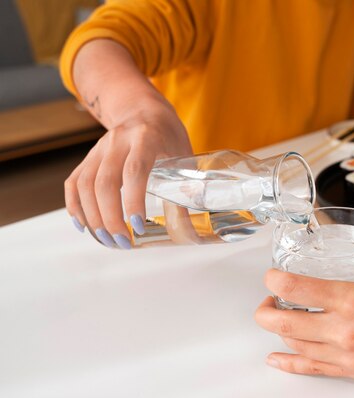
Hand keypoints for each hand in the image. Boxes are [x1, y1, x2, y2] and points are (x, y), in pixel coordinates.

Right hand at [64, 97, 192, 248]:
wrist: (143, 109)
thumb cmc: (168, 135)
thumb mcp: (183, 154)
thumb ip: (186, 186)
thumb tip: (190, 227)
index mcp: (146, 138)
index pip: (135, 171)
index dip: (133, 201)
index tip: (138, 227)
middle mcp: (118, 141)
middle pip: (105, 182)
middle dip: (110, 217)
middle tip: (122, 242)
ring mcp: (99, 148)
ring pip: (85, 184)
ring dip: (93, 217)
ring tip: (107, 240)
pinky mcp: (89, 157)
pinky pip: (74, 182)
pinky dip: (75, 205)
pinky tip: (84, 226)